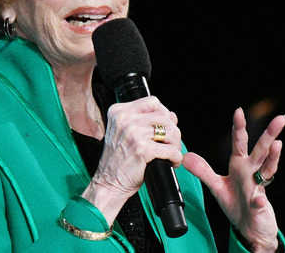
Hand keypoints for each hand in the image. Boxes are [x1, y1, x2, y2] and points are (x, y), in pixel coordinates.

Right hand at [81, 96, 181, 223]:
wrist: (108, 183)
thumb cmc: (117, 160)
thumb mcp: (124, 132)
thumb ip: (143, 120)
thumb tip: (171, 115)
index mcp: (118, 112)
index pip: (152, 102)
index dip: (164, 113)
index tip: (165, 126)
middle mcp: (124, 119)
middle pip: (163, 116)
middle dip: (173, 131)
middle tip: (171, 144)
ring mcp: (132, 134)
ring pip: (170, 131)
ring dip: (176, 144)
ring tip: (171, 154)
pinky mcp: (141, 150)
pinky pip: (170, 149)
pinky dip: (176, 157)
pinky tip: (171, 162)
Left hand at [182, 108, 284, 252]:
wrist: (251, 229)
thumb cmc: (237, 205)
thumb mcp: (217, 186)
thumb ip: (203, 171)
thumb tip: (186, 157)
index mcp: (240, 166)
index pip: (240, 143)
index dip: (239, 127)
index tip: (238, 111)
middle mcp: (252, 173)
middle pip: (262, 150)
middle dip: (270, 133)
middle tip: (281, 118)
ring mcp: (258, 188)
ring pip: (267, 169)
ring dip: (273, 157)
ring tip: (278, 144)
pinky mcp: (259, 207)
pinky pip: (259, 202)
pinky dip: (259, 200)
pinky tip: (259, 199)